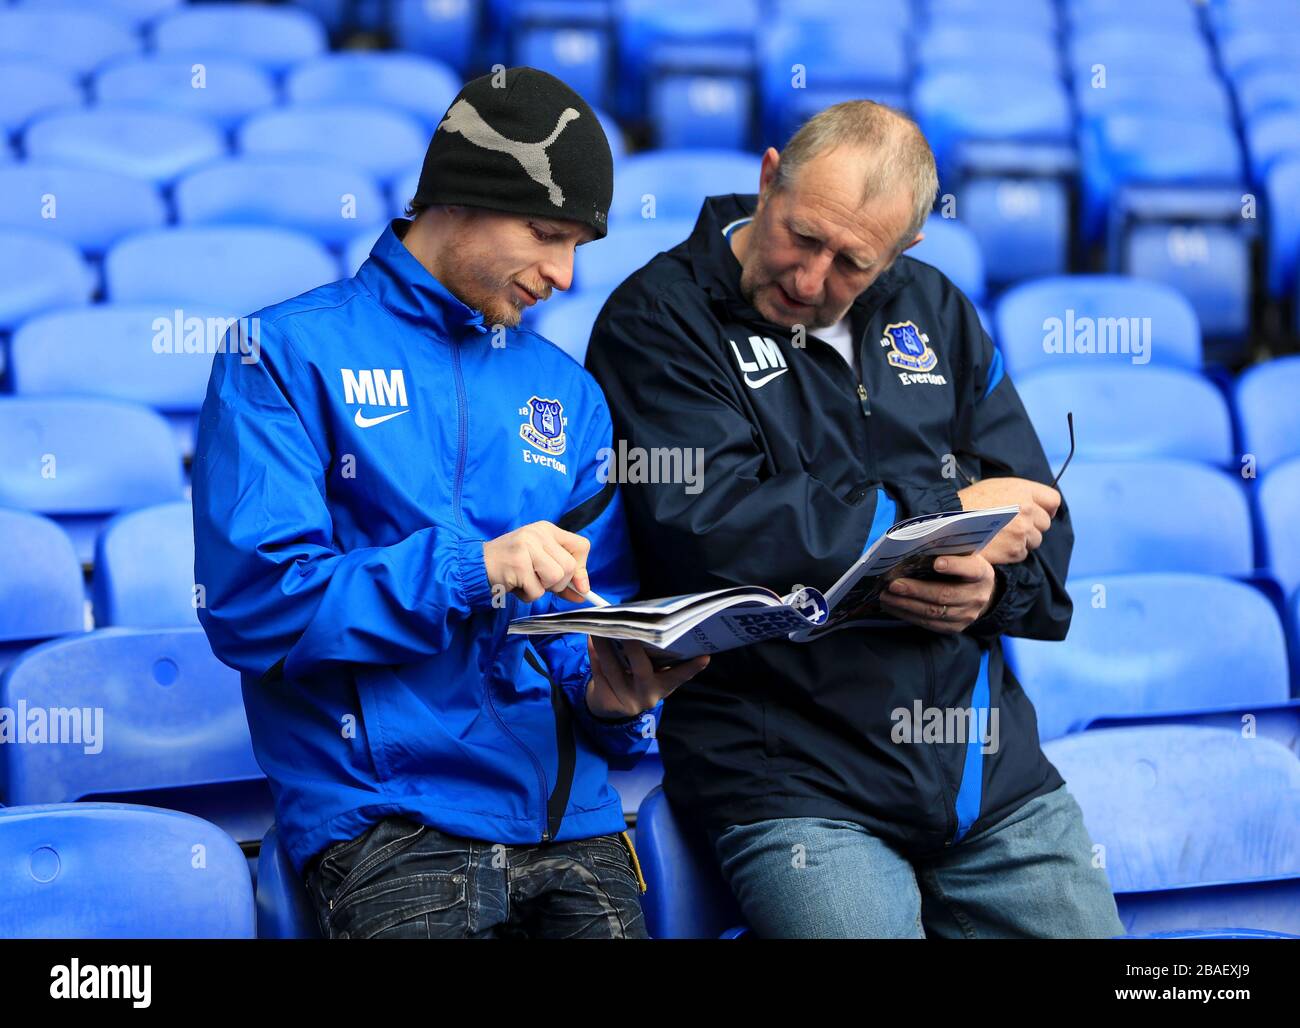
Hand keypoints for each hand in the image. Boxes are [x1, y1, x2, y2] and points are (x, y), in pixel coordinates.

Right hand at [483, 521, 590, 602]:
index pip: (581, 546)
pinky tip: (515, 585)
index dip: (581, 568)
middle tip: (539, 581)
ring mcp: (527, 547)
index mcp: (547, 529)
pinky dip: (528, 595)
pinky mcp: (518, 564)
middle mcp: (538, 534)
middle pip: (569, 567)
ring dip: (543, 589)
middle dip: (559, 584)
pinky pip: (537, 591)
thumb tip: (584, 593)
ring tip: (527, 582)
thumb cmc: (510, 565)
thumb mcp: (539, 563)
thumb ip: (563, 576)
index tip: (577, 583)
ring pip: (556, 578)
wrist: (476, 565)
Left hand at [585, 637, 708, 719]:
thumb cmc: (638, 681)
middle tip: (629, 627)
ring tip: (601, 625)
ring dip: (605, 645)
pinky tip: (592, 639)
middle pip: (641, 669)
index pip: (678, 676)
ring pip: (613, 668)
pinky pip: (598, 672)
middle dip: (634, 647)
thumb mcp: (653, 676)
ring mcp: (626, 699)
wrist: (614, 707)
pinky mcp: (607, 700)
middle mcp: (647, 694)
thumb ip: (658, 659)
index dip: (691, 668)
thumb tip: (657, 628)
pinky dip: (594, 654)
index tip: (704, 657)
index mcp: (662, 686)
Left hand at [877, 553, 996, 633]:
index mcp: (981, 572)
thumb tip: (913, 546)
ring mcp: (966, 615)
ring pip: (933, 612)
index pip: (970, 569)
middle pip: (945, 594)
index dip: (954, 566)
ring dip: (905, 604)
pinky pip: (928, 624)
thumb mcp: (962, 555)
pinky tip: (892, 606)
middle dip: (916, 590)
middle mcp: (977, 596)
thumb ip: (946, 550)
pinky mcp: (954, 628)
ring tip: (886, 595)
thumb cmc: (961, 567)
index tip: (936, 563)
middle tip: (893, 584)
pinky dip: (907, 614)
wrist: (978, 593)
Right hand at [958, 477, 1059, 564]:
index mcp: (1023, 490)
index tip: (1038, 514)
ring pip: (1035, 540)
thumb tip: (1034, 504)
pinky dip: (1012, 552)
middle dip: (1032, 526)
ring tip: (1001, 537)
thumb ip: (1018, 493)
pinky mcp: (1015, 550)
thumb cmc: (967, 503)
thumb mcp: (994, 486)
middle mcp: (1027, 510)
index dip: (1047, 508)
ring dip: (1022, 540)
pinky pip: (1023, 553)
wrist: (948, 522)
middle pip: (1045, 523)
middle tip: (1011, 527)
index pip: (1053, 500)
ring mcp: (1022, 531)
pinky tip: (996, 545)